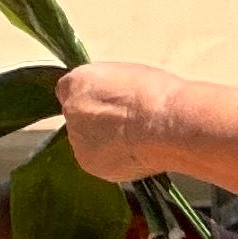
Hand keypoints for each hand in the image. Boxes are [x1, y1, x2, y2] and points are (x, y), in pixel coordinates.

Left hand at [52, 61, 187, 184]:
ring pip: (88, 143)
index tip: (109, 103)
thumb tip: (111, 97)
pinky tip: (135, 155)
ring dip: (105, 144)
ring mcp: (77, 139)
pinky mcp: (88, 164)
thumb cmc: (158, 95)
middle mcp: (70, 110)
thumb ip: (110, 87)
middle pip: (79, 119)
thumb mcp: (129, 75)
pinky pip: (99, 162)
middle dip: (97, 123)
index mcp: (78, 81)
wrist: (167, 124)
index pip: (71, 91)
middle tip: (126, 125)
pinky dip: (114, 160)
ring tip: (135, 141)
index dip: (92, 98)